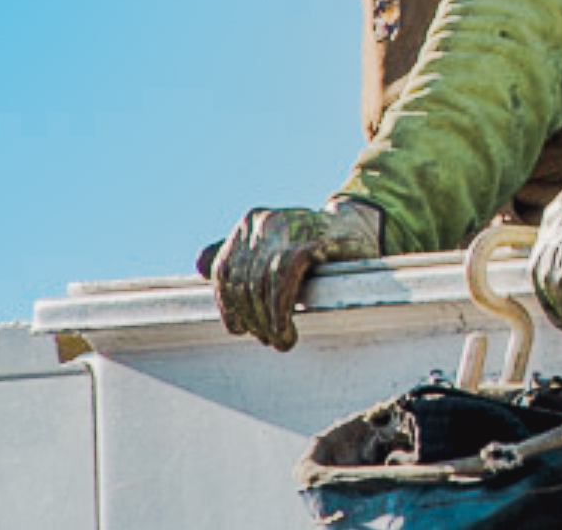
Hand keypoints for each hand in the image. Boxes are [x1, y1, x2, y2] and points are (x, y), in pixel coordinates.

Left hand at [201, 199, 381, 351]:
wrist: (361, 227)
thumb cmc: (317, 242)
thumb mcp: (274, 245)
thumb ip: (240, 254)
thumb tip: (200, 264)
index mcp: (250, 223)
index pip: (224, 272)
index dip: (228, 306)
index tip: (242, 330)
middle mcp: (263, 222)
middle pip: (242, 282)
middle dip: (252, 319)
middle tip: (269, 339)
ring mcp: (287, 227)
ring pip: (260, 284)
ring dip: (267, 321)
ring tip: (281, 339)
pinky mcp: (311, 239)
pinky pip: (283, 281)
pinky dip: (280, 310)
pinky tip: (287, 329)